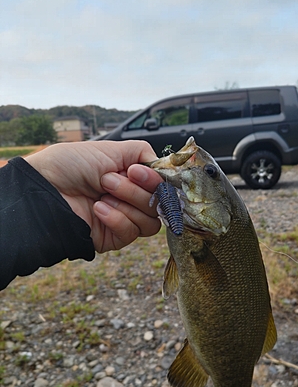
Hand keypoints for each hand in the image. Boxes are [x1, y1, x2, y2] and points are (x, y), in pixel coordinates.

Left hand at [25, 140, 162, 251]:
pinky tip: (98, 209)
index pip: (163, 186)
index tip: (135, 171)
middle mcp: (131, 199)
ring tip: (102, 194)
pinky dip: (117, 219)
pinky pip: (131, 232)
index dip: (156, 181)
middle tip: (108, 180)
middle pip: (160, 205)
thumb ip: (142, 153)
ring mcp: (124, 219)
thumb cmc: (70, 165)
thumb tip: (164, 166)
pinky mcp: (114, 237)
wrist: (45, 188)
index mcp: (133, 178)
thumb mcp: (110, 149)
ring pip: (150, 222)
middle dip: (135, 191)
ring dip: (126, 203)